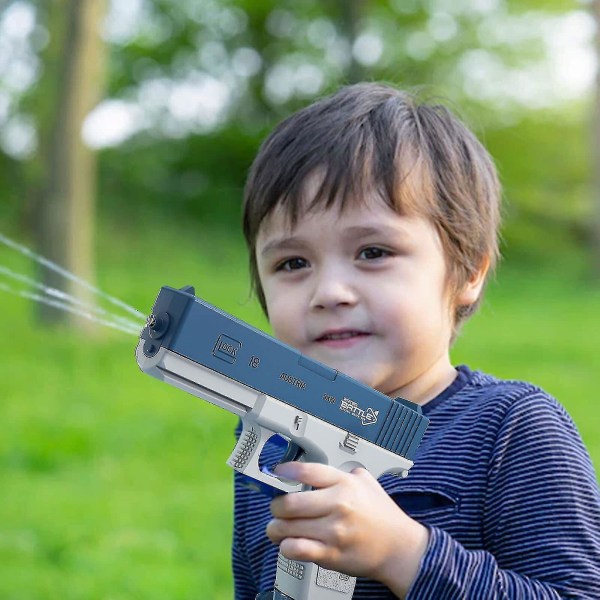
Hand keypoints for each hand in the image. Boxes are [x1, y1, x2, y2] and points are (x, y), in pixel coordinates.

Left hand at [266, 462, 428, 596]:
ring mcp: (334, 531)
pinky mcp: (331, 554)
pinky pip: (297, 549)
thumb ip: (344, 472)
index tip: (277, 474)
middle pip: (290, 502)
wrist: (399, 548)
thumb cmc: (382, 516)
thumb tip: (318, 467)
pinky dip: (286, 546)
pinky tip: (288, 543)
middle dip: (276, 505)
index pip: (307, 471)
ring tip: (277, 527)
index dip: (285, 472)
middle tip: (277, 507)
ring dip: (276, 527)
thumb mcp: (367, 482)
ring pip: (287, 527)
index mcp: (345, 484)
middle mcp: (338, 505)